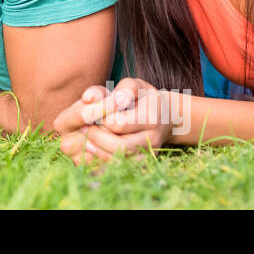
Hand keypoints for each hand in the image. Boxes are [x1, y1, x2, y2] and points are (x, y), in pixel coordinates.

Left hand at [55, 78, 177, 164]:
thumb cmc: (144, 98)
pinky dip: (102, 159)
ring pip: (118, 160)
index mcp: (152, 117)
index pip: (118, 123)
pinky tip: (94, 147)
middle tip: (85, 127)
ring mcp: (149, 155)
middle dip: (97, 137)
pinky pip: (119, 167)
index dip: (99, 119)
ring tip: (87, 137)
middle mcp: (153, 139)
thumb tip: (89, 98)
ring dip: (97, 150)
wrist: (167, 118)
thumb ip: (115, 90)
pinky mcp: (143, 164)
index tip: (89, 113)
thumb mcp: (134, 86)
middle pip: (118, 146)